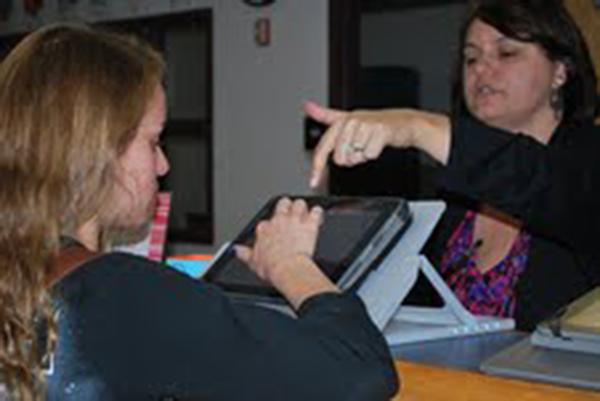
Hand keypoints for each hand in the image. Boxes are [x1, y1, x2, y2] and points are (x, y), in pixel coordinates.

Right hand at [236, 197, 338, 308]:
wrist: (288, 269)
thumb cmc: (272, 267)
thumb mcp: (253, 262)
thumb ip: (244, 254)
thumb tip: (237, 250)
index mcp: (264, 229)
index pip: (266, 221)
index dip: (271, 225)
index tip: (274, 231)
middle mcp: (279, 221)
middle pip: (282, 204)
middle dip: (287, 206)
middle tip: (290, 213)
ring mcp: (295, 221)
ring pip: (299, 203)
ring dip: (302, 207)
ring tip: (304, 212)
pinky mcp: (310, 224)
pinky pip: (316, 212)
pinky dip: (318, 213)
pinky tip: (318, 215)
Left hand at [305, 101, 450, 187]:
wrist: (403, 123)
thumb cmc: (375, 123)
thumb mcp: (348, 117)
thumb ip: (326, 115)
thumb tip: (307, 106)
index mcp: (341, 121)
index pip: (323, 148)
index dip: (317, 167)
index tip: (313, 182)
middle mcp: (351, 121)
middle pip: (340, 158)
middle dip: (351, 159)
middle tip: (361, 147)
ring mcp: (365, 125)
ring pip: (355, 157)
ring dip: (363, 155)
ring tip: (371, 142)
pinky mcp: (380, 131)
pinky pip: (370, 155)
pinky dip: (375, 153)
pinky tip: (379, 143)